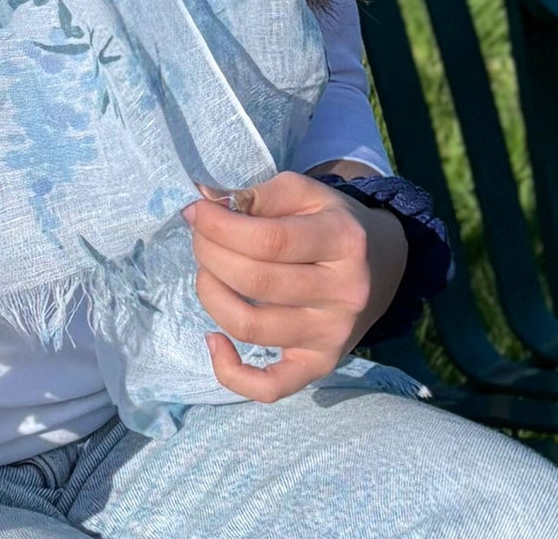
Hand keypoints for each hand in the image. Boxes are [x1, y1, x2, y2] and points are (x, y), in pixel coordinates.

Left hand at [183, 169, 408, 402]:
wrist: (385, 263)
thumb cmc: (331, 221)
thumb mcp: (304, 193)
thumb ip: (257, 195)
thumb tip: (203, 202)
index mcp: (343, 241)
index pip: (267, 240)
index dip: (219, 226)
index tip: (195, 211)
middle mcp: (344, 293)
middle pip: (254, 282)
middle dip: (209, 253)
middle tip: (199, 237)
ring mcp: (333, 335)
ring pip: (251, 327)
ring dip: (210, 294)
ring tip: (208, 271)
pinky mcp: (321, 365)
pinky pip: (271, 386)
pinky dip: (231, 371)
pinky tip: (213, 339)